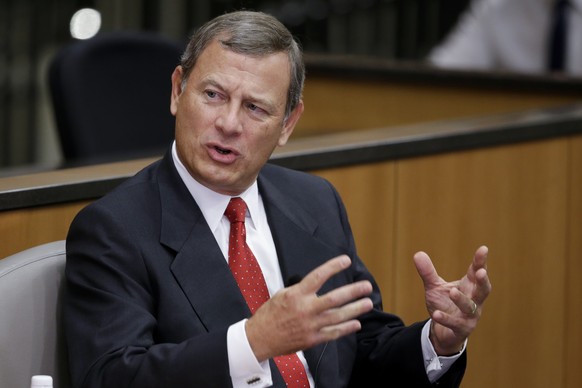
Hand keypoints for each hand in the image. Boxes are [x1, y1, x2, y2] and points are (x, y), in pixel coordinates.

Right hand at [245, 255, 373, 360]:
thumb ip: (300, 289)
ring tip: (368, 303)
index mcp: (297, 294)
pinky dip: (346, 328)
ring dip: (355, 309)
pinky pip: (333, 333)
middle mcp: (305, 309)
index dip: (334, 267)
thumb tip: (316, 284)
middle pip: (334, 298)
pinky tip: (356, 323)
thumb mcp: (282, 294)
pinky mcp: (312, 339)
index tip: (346, 260)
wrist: (259, 338)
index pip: (319, 276)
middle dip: (353, 291)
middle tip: (367, 286)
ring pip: (338, 316)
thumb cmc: (270, 314)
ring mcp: (310, 325)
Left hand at [413, 245, 490, 354]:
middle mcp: (473, 301)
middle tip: (481, 271)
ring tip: (452, 291)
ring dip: (461, 299)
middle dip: (483, 281)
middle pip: (483, 290)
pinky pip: (455, 324)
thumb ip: (428, 272)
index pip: (476, 272)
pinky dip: (446, 318)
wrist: (442, 332)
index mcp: (469, 287)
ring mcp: (469, 316)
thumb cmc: (444, 305)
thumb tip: (418, 253)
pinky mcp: (461, 329)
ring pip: (469, 307)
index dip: (480, 261)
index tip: (483, 249)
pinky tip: (436, 314)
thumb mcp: (435, 287)